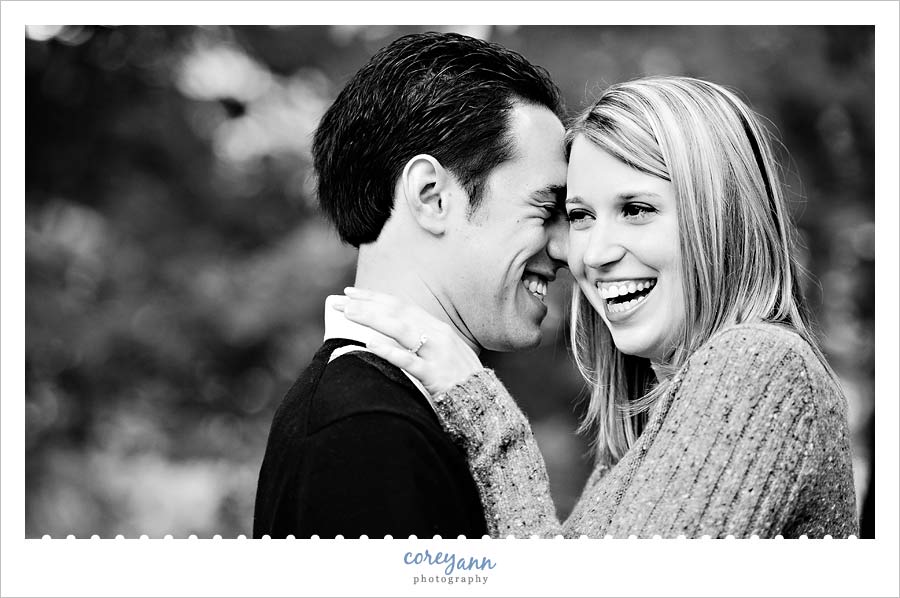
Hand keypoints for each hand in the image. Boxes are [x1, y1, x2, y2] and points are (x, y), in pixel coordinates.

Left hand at [333, 287, 481, 395]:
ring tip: (350, 314)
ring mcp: (437, 354)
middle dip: (367, 304)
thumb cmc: (457, 379)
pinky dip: (389, 351)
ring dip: (374, 319)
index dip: (375, 297)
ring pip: (402, 330)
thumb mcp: (441, 351)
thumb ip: (420, 340)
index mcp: (437, 327)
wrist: (482, 403)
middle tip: (340, 300)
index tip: (351, 292)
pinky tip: (370, 344)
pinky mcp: (436, 375)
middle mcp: (437, 335)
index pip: (401, 305)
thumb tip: (389, 333)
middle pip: (398, 312)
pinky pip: (409, 361)